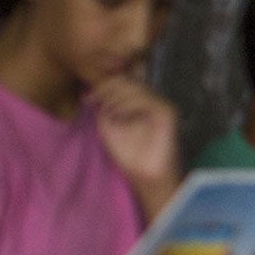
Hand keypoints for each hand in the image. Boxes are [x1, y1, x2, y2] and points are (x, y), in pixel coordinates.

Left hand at [89, 77, 180, 214]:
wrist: (143, 174)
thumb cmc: (128, 153)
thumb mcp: (108, 123)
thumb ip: (105, 104)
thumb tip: (98, 87)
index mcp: (140, 101)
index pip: (123, 81)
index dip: (104, 85)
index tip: (87, 99)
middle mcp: (153, 100)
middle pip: (128, 80)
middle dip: (106, 89)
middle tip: (92, 101)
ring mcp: (162, 105)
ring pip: (135, 87)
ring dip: (115, 98)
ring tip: (108, 113)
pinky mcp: (168, 114)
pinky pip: (146, 99)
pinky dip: (128, 105)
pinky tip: (119, 116)